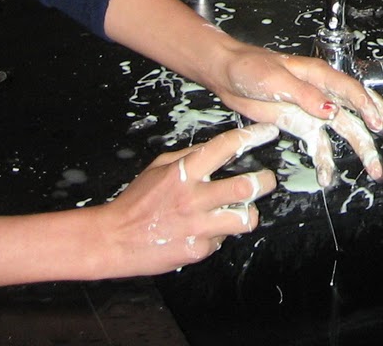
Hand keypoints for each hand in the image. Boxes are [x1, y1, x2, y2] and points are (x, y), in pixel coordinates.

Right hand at [96, 122, 278, 275]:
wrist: (114, 239)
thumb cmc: (136, 201)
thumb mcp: (159, 167)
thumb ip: (189, 157)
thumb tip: (218, 149)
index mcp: (184, 172)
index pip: (225, 147)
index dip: (252, 136)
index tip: (268, 132)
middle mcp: (194, 198)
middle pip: (245, 187)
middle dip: (265, 181)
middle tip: (268, 180)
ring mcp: (197, 226)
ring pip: (243, 219)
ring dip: (248, 213)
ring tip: (244, 210)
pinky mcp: (197, 249)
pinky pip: (222, 240)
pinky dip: (219, 234)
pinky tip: (208, 230)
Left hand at [201, 45, 382, 187]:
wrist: (228, 76)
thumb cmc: (251, 68)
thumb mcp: (277, 80)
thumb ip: (305, 95)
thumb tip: (331, 110)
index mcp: (320, 76)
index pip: (352, 91)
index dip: (369, 107)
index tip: (380, 125)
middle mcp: (323, 93)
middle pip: (359, 110)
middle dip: (381, 126)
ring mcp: (314, 110)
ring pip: (345, 130)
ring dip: (361, 149)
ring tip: (374, 170)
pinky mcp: (301, 124)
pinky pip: (319, 145)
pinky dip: (325, 161)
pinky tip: (329, 177)